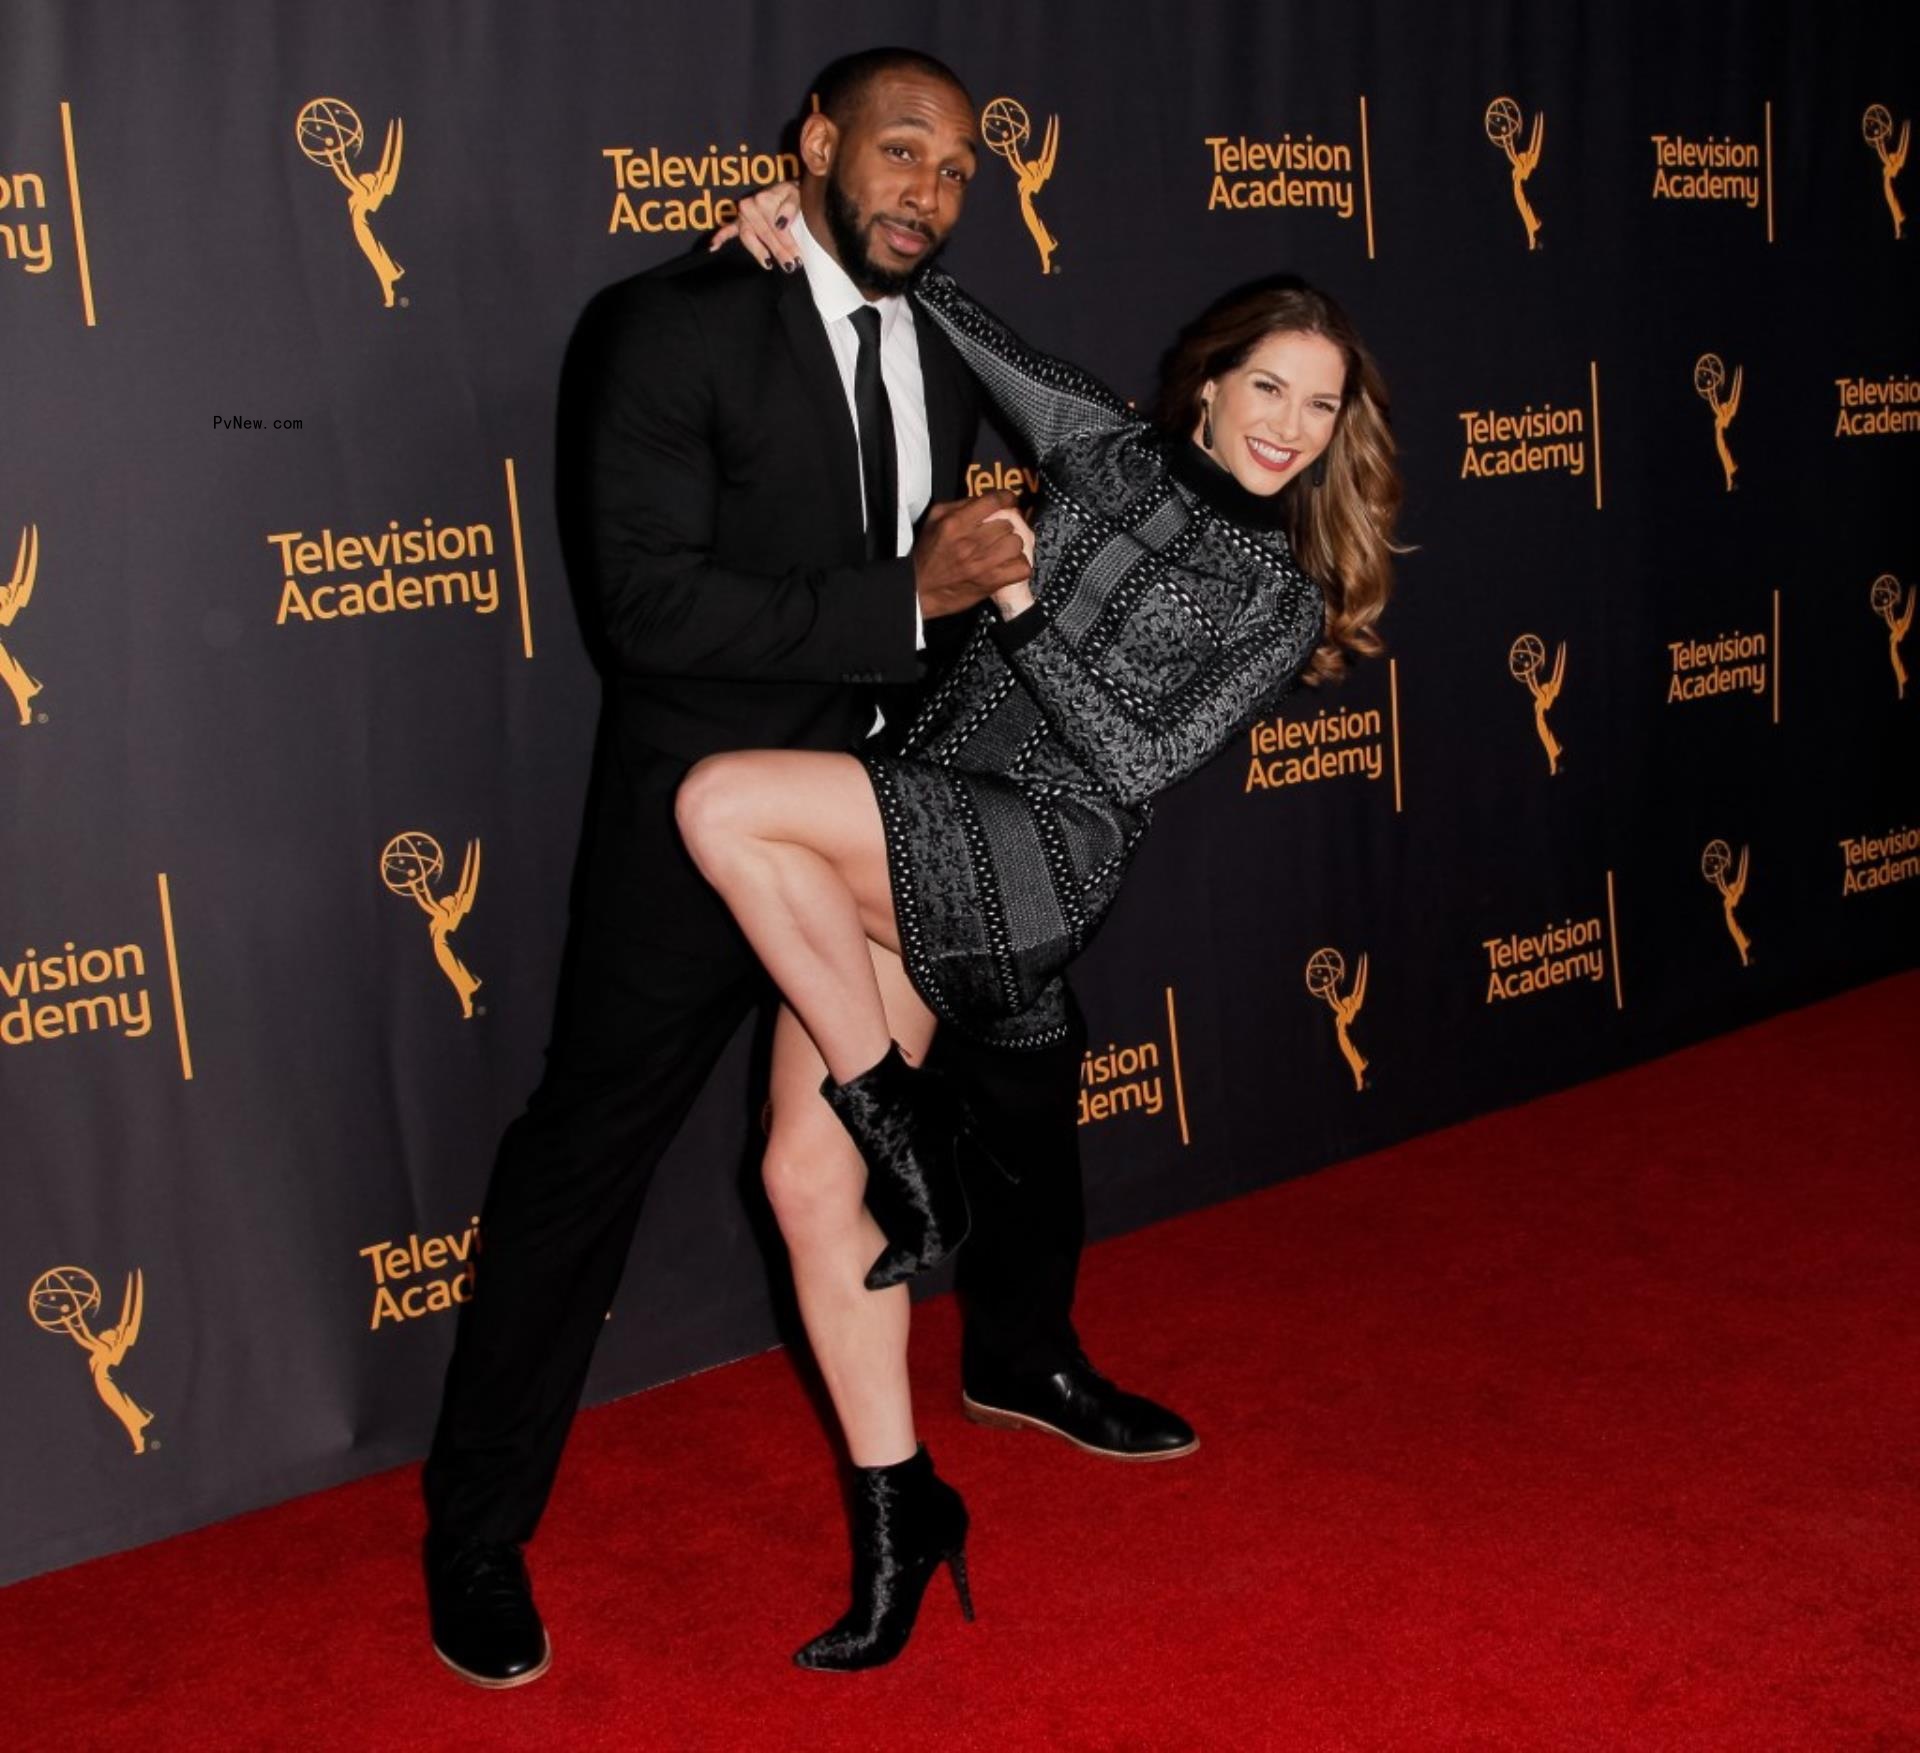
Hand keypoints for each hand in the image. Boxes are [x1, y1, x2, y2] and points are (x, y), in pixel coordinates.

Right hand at [710, 182, 802, 270]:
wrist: (781, 183)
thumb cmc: (789, 191)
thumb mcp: (794, 194)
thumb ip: (789, 208)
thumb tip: (781, 223)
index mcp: (764, 200)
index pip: (777, 228)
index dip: (788, 244)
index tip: (798, 258)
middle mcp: (750, 207)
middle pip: (764, 235)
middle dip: (778, 252)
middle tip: (789, 266)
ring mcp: (742, 215)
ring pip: (749, 237)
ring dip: (758, 251)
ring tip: (768, 264)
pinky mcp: (738, 221)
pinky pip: (728, 230)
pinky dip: (720, 237)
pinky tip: (713, 248)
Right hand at [913, 492, 1032, 618]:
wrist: (919, 590)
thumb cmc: (926, 555)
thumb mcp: (934, 520)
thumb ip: (958, 505)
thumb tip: (982, 500)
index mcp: (955, 523)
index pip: (993, 501)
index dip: (1006, 498)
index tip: (1009, 500)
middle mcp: (970, 542)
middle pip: (1008, 523)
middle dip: (1005, 525)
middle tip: (998, 531)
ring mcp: (982, 564)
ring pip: (1017, 543)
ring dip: (1012, 545)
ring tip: (1003, 548)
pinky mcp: (991, 582)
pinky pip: (1021, 568)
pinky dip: (1018, 565)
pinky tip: (1008, 564)